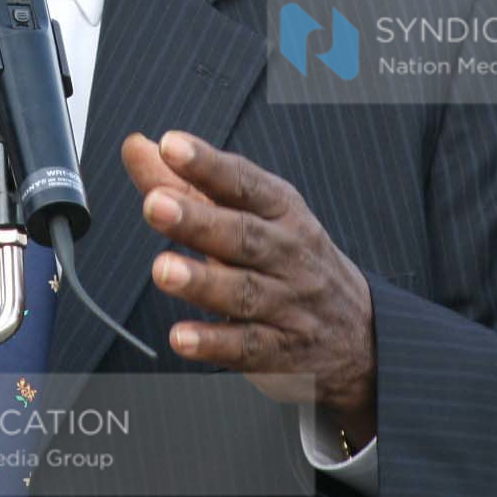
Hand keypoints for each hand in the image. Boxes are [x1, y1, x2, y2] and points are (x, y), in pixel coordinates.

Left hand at [122, 129, 379, 448]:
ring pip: (245, 291)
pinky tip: (183, 337)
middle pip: (243, 235)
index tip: (172, 146)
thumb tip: (137, 147)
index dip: (208, 164)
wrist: (359, 331)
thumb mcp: (250, 215)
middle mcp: (288, 253)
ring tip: (163, 269)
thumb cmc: (288, 258)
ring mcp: (289, 303)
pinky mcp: (283, 350)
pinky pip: (248, 346)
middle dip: (198, 220)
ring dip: (202, 282)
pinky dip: (215, 343)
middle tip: (155, 204)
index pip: (244, 183)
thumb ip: (187, 184)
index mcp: (280, 211)